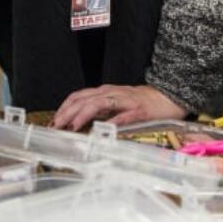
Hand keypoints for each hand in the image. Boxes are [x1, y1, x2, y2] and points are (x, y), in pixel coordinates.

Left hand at [50, 84, 183, 130]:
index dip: (64, 108)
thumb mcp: (116, 104)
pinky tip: (102, 129)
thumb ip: (100, 110)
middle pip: (84, 99)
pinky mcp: (138, 111)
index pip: (78, 96)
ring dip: (83, 115)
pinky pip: (122, 116)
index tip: (54, 121)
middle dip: (67, 113)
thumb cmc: (142, 102)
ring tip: (73, 126)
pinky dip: (111, 122)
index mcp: (105, 92)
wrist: (168, 98)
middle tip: (57, 126)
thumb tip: (79, 122)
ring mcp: (125, 101)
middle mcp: (112, 93)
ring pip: (98, 104)